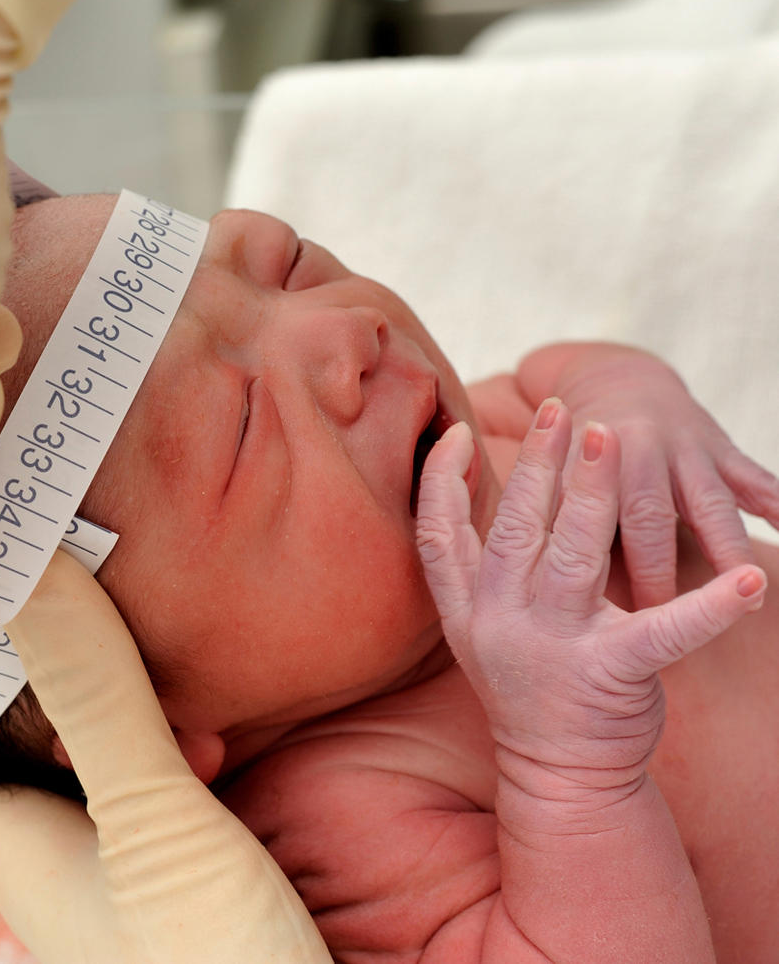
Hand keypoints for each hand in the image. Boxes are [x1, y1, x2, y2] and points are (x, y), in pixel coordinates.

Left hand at [0, 552, 330, 963]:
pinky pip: (150, 767)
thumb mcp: (149, 824)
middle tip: (59, 574)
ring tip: (143, 643)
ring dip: (107, 686)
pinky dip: (170, 729)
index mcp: (5, 838)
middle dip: (24, 650)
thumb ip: (94, 701)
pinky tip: (211, 727)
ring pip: (84, 738)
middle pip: (2, 724)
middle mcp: (49, 840)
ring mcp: (114, 848)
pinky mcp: (177, 853)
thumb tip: (27, 568)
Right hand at [416, 402, 765, 793]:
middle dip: (538, 464)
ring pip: (573, 555)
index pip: (438, 536)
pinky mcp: (612, 673)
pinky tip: (748, 580)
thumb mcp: (479, 630)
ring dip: (594, 492)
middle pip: (515, 528)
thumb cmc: (526, 685)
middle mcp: (500, 622)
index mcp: (467, 609)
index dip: (442, 482)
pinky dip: (711, 606)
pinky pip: (665, 631)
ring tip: (611, 437)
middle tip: (561, 411)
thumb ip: (477, 570)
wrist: (557, 773)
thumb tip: (473, 495)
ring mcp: (553, 647)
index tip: (458, 434)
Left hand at [522, 344, 778, 607]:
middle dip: (656, 571)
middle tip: (661, 621)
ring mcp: (684, 452)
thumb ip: (548, 521)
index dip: (589, 571)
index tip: (592, 620)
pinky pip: (757, 479)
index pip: (584, 523)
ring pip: (709, 503)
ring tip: (747, 589)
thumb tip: (529, 583)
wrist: (618, 383)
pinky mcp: (723, 450)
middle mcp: (635, 453)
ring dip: (727, 547)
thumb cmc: (578, 456)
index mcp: (583, 465)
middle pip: (648, 516)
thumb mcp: (556, 479)